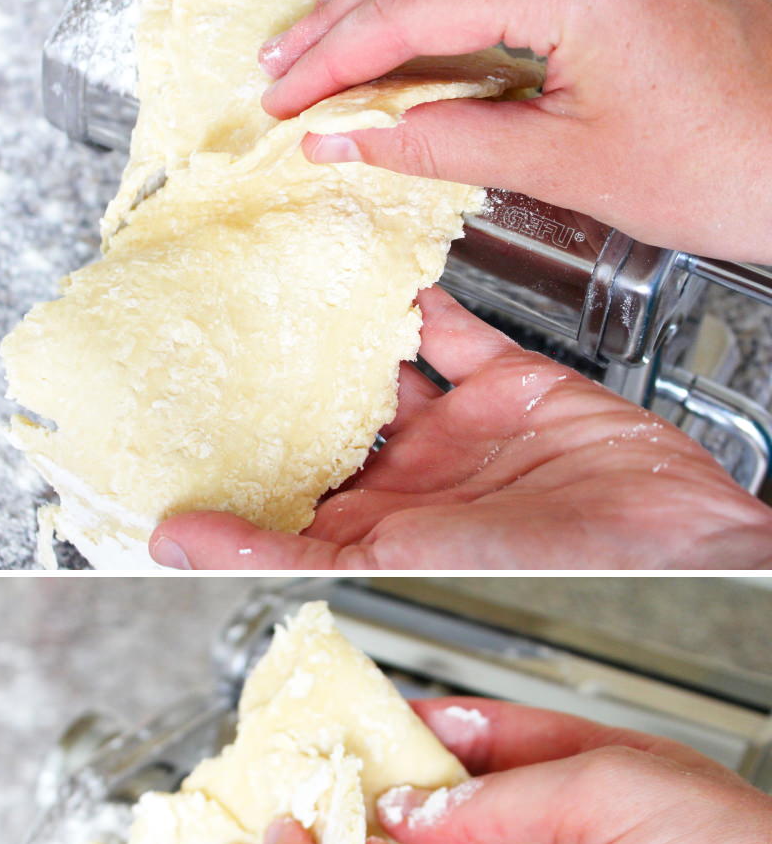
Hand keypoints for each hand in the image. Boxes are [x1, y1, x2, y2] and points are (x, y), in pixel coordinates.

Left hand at [150, 291, 771, 571]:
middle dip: (279, 392)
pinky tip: (376, 267)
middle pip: (327, 430)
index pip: (285, 505)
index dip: (235, 473)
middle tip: (219, 339)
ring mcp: (460, 435)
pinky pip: (452, 330)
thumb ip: (280, 550)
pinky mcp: (507, 385)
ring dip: (338, 335)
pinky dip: (416, 297)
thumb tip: (177, 542)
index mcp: (378, 537)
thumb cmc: (548, 576)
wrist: (665, 540)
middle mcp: (414, 487)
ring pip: (382, 372)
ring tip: (283, 292)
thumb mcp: (388, 564)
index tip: (178, 432)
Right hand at [258, 0, 771, 261]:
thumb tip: (352, 136)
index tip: (288, 93)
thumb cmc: (726, 165)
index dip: (338, 56)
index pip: (417, 7)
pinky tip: (420, 23)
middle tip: (285, 66)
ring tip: (333, 48)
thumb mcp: (563, 167)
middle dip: (350, 18)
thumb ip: (441, 140)